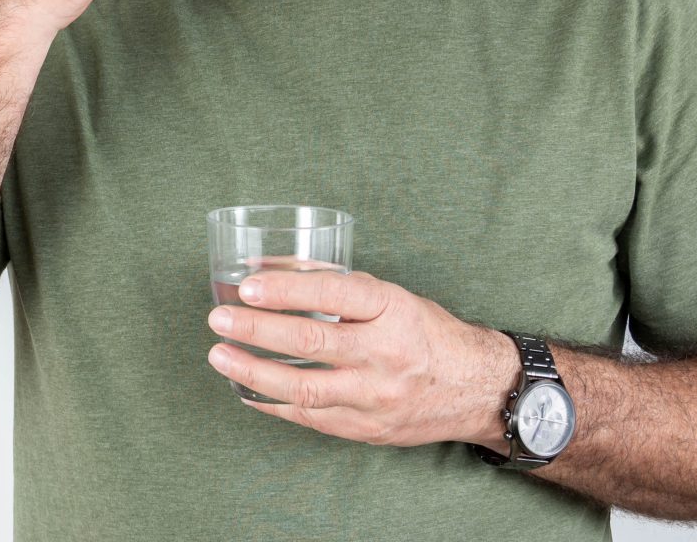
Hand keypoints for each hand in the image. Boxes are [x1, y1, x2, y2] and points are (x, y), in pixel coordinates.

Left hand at [205, 268, 515, 447]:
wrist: (477, 389)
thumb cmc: (425, 332)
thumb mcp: (390, 296)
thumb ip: (334, 283)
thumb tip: (270, 267)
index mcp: (393, 310)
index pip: (333, 292)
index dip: (286, 289)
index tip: (247, 287)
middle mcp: (386, 353)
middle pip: (311, 340)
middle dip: (257, 329)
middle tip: (219, 319)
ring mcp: (377, 396)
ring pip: (305, 388)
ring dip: (253, 372)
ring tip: (220, 356)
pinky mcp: (368, 429)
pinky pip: (311, 417)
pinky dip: (273, 402)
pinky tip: (246, 389)